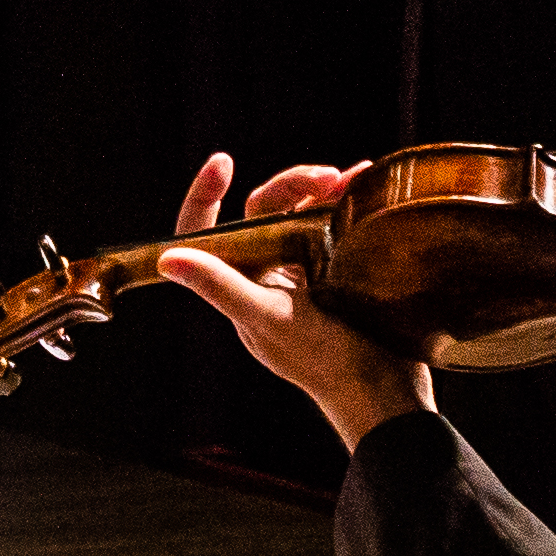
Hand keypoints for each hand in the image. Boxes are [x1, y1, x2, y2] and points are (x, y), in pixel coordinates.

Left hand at [150, 155, 429, 447]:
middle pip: (265, 210)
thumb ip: (221, 287)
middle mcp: (267, 275)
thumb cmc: (326, 363)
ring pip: (302, 212)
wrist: (387, 393)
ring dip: (322, 189)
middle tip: (330, 178)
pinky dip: (348, 201)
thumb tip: (168, 259)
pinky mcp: (340, 272)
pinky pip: (335, 225)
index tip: (223, 162)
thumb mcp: (269, 319)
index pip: (206, 234)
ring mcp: (306, 273)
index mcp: (241, 285)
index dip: (204, 198)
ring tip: (352, 178)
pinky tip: (366, 182)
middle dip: (293, 184)